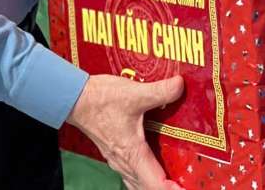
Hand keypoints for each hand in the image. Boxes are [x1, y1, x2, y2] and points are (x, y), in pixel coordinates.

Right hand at [66, 73, 184, 189]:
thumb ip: (160, 91)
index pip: (156, 185)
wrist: (76, 99)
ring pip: (140, 185)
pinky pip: (134, 176)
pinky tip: (154, 169)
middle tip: (187, 183)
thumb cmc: (102, 99)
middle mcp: (125, 163)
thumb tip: (180, 85)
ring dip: (157, 185)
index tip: (188, 188)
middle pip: (149, 189)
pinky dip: (147, 179)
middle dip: (169, 189)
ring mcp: (119, 161)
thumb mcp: (134, 93)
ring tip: (175, 181)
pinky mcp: (115, 155)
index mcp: (133, 153)